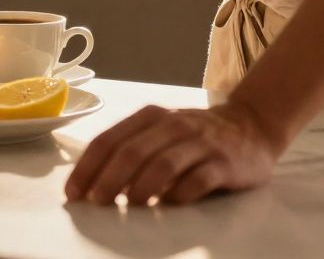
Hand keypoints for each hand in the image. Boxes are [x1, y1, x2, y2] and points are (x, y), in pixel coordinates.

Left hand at [65, 102, 280, 205]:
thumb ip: (131, 149)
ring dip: (141, 187)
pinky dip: (180, 194)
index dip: (87, 168)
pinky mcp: (225, 163)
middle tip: (96, 202)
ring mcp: (200, 143)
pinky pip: (199, 179)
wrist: (251, 125)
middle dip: (108, 179)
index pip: (109, 140)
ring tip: (129, 205)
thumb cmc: (192, 135)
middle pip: (132, 152)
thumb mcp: (159, 132)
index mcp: (148, 117)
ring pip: (163, 164)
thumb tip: (92, 184)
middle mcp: (172, 125)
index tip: (73, 193)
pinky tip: (168, 205)